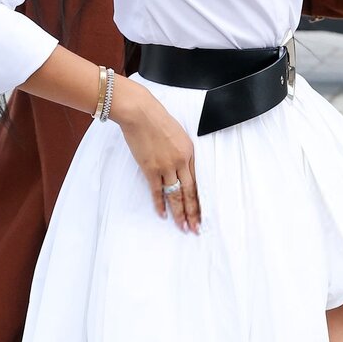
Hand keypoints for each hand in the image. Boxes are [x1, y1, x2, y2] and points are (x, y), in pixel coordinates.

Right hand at [111, 78, 201, 233]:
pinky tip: (163, 215)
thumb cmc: (157, 118)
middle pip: (189, 192)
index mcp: (189, 152)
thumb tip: (180, 165)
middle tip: (196, 228)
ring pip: (175, 195)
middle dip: (193, 212)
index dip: (199, 200)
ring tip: (182, 227)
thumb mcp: (178, 133)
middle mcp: (180, 161)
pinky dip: (159, 204)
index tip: (201, 213)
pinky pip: (156, 191)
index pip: (197, 182)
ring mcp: (165, 166)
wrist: (140, 113)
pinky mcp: (150, 168)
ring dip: (179, 213)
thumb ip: (180, 151)